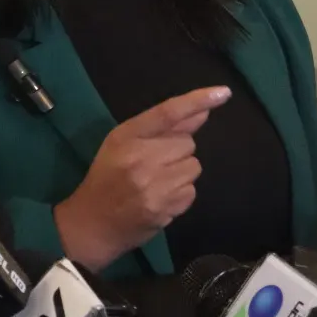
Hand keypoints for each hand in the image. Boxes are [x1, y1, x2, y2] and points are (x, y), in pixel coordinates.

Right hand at [54, 85, 231, 270]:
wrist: (92, 223)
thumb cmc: (107, 176)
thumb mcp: (123, 142)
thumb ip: (164, 126)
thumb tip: (203, 111)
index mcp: (127, 136)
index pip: (168, 112)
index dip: (197, 100)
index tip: (224, 93)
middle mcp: (140, 158)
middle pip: (188, 143)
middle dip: (177, 151)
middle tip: (154, 163)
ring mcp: (153, 186)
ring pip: (193, 167)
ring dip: (181, 173)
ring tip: (157, 181)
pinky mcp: (163, 209)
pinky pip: (191, 192)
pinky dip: (180, 194)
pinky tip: (160, 198)